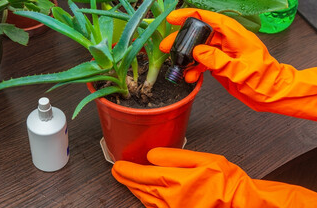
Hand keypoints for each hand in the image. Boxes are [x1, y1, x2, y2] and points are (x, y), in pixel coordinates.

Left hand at [112, 147, 316, 207]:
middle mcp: (170, 199)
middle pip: (141, 188)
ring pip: (145, 199)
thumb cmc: (225, 182)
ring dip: (134, 189)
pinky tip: (143, 194)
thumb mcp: (203, 160)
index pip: (143, 175)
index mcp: (175, 182)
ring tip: (127, 180)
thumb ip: (175, 157)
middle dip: (127, 179)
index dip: (127, 170)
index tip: (118, 165)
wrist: (240, 204)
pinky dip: (146, 199)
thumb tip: (152, 155)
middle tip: (117, 171)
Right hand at [160, 8, 316, 120]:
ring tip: (178, 68)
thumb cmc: (264, 80)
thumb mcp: (240, 70)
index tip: (172, 19)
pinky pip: (202, 62)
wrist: (272, 94)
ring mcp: (223, 53)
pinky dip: (194, 69)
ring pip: (198, 50)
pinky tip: (190, 77)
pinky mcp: (220, 64)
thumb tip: (197, 52)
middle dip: (182, 40)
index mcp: (234, 35)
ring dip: (187, 58)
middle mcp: (227, 41)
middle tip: (166, 48)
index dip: (189, 16)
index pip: (208, 18)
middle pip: (199, 34)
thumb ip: (217, 60)